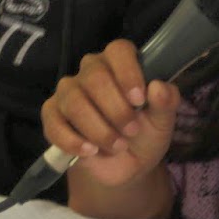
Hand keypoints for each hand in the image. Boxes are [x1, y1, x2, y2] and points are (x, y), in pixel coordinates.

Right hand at [41, 39, 179, 189]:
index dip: (128, 72)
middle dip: (116, 109)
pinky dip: (73, 140)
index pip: (119, 50)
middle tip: (132, 131)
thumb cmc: (144, 135)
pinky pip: (54, 122)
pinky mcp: (52, 115)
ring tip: (117, 146)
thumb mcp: (162, 123)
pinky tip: (90, 151)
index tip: (139, 100)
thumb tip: (158, 87)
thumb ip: (165, 103)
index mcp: (119, 64)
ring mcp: (68, 92)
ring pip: (74, 101)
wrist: (125, 167)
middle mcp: (90, 72)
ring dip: (98, 129)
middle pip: (94, 77)